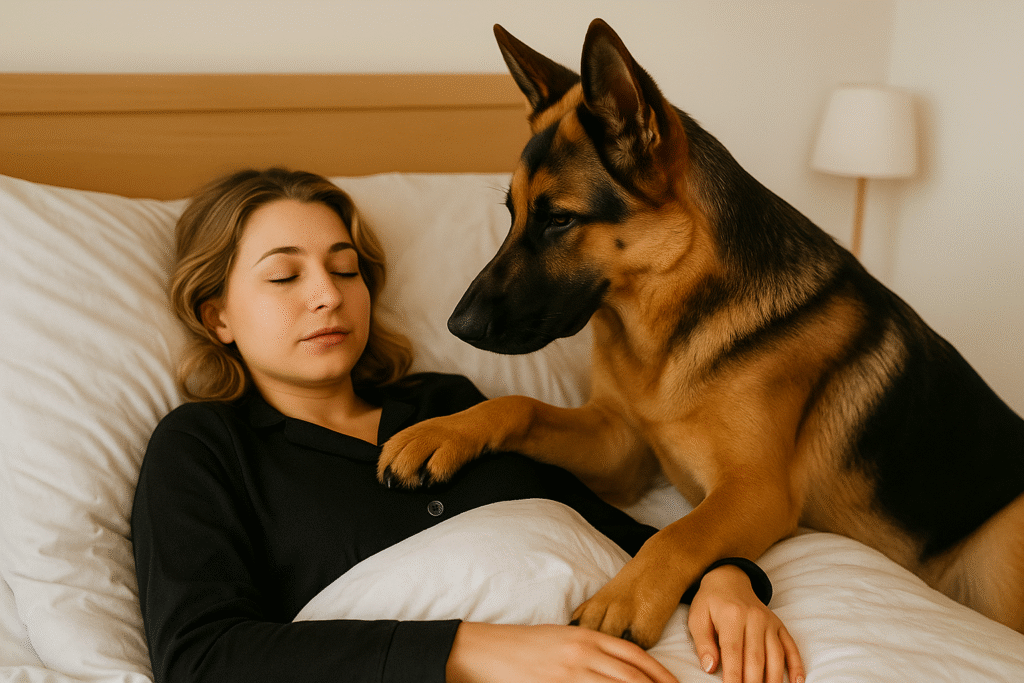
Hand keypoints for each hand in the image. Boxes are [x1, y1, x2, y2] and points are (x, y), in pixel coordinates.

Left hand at [377, 414, 485, 488]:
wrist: (490, 422)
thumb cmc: (459, 438)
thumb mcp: (434, 439)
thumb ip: (416, 452)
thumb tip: (396, 476)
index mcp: (419, 430)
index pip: (393, 443)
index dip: (384, 462)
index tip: (383, 478)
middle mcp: (428, 431)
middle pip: (400, 448)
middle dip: (393, 469)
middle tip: (395, 486)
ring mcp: (443, 437)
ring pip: (413, 453)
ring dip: (407, 472)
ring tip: (412, 485)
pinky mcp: (460, 445)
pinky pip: (440, 461)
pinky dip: (431, 474)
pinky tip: (430, 482)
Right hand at [446, 622, 678, 682]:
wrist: (488, 650)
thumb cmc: (525, 645)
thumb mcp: (563, 639)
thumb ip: (591, 649)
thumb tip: (618, 665)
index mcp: (587, 636)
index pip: (634, 654)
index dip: (659, 672)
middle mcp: (584, 653)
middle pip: (633, 676)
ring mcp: (571, 673)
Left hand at [687, 565, 803, 682]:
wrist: (729, 579)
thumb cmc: (710, 602)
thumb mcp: (697, 617)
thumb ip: (703, 642)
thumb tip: (710, 667)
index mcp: (732, 616)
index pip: (733, 652)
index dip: (733, 675)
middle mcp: (754, 618)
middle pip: (756, 657)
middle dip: (753, 682)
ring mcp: (769, 622)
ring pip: (775, 655)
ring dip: (774, 679)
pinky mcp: (779, 625)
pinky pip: (791, 646)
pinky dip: (796, 665)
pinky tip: (796, 682)